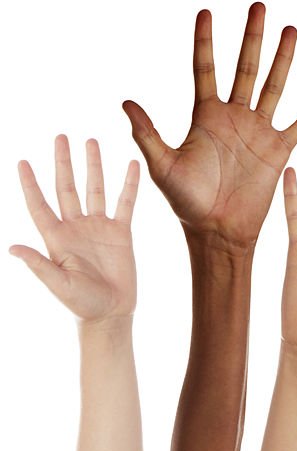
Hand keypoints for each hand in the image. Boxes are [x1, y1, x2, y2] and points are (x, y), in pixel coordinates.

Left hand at [10, 135, 138, 324]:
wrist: (111, 312)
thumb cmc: (81, 303)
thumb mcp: (57, 284)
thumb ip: (38, 264)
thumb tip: (12, 248)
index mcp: (56, 237)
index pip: (39, 204)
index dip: (30, 184)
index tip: (22, 162)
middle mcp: (75, 227)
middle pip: (66, 187)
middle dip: (63, 163)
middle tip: (60, 138)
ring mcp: (99, 227)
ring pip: (94, 189)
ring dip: (92, 166)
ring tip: (91, 141)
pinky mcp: (121, 232)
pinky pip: (125, 204)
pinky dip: (128, 185)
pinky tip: (131, 166)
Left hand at [123, 3, 296, 248]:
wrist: (218, 230)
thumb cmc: (187, 202)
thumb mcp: (162, 166)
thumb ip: (148, 134)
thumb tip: (126, 102)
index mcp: (205, 116)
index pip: (204, 68)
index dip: (204, 41)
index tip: (206, 12)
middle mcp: (234, 117)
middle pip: (244, 67)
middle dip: (252, 37)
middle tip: (258, 6)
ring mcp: (258, 131)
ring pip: (273, 86)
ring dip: (283, 59)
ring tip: (291, 31)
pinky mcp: (279, 150)